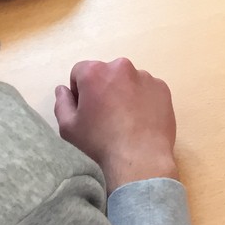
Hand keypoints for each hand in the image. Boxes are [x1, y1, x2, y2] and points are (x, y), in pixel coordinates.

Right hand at [54, 57, 178, 189]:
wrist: (140, 158)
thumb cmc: (99, 143)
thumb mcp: (68, 127)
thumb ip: (62, 103)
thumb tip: (63, 89)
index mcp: (95, 72)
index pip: (80, 72)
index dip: (79, 91)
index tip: (86, 111)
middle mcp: (121, 66)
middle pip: (106, 74)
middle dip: (103, 90)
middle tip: (105, 117)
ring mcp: (145, 76)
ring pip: (128, 81)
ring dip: (124, 93)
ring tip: (126, 122)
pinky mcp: (162, 88)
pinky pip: (147, 90)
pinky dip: (143, 100)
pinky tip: (141, 121)